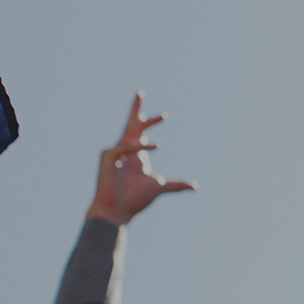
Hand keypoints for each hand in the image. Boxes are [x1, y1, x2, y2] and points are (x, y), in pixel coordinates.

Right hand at [87, 92, 196, 225]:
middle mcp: (126, 150)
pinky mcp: (108, 157)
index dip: (145, 120)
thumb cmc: (134, 199)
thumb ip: (176, 185)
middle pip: (131, 125)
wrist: (118, 211)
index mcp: (137, 154)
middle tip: (140, 92)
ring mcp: (115, 152)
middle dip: (135, 108)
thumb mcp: (159, 187)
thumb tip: (195, 187)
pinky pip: (127, 146)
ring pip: (132, 132)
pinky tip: (157, 146)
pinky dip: (141, 145)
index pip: (139, 132)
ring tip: (164, 116)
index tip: (154, 112)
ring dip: (147, 123)